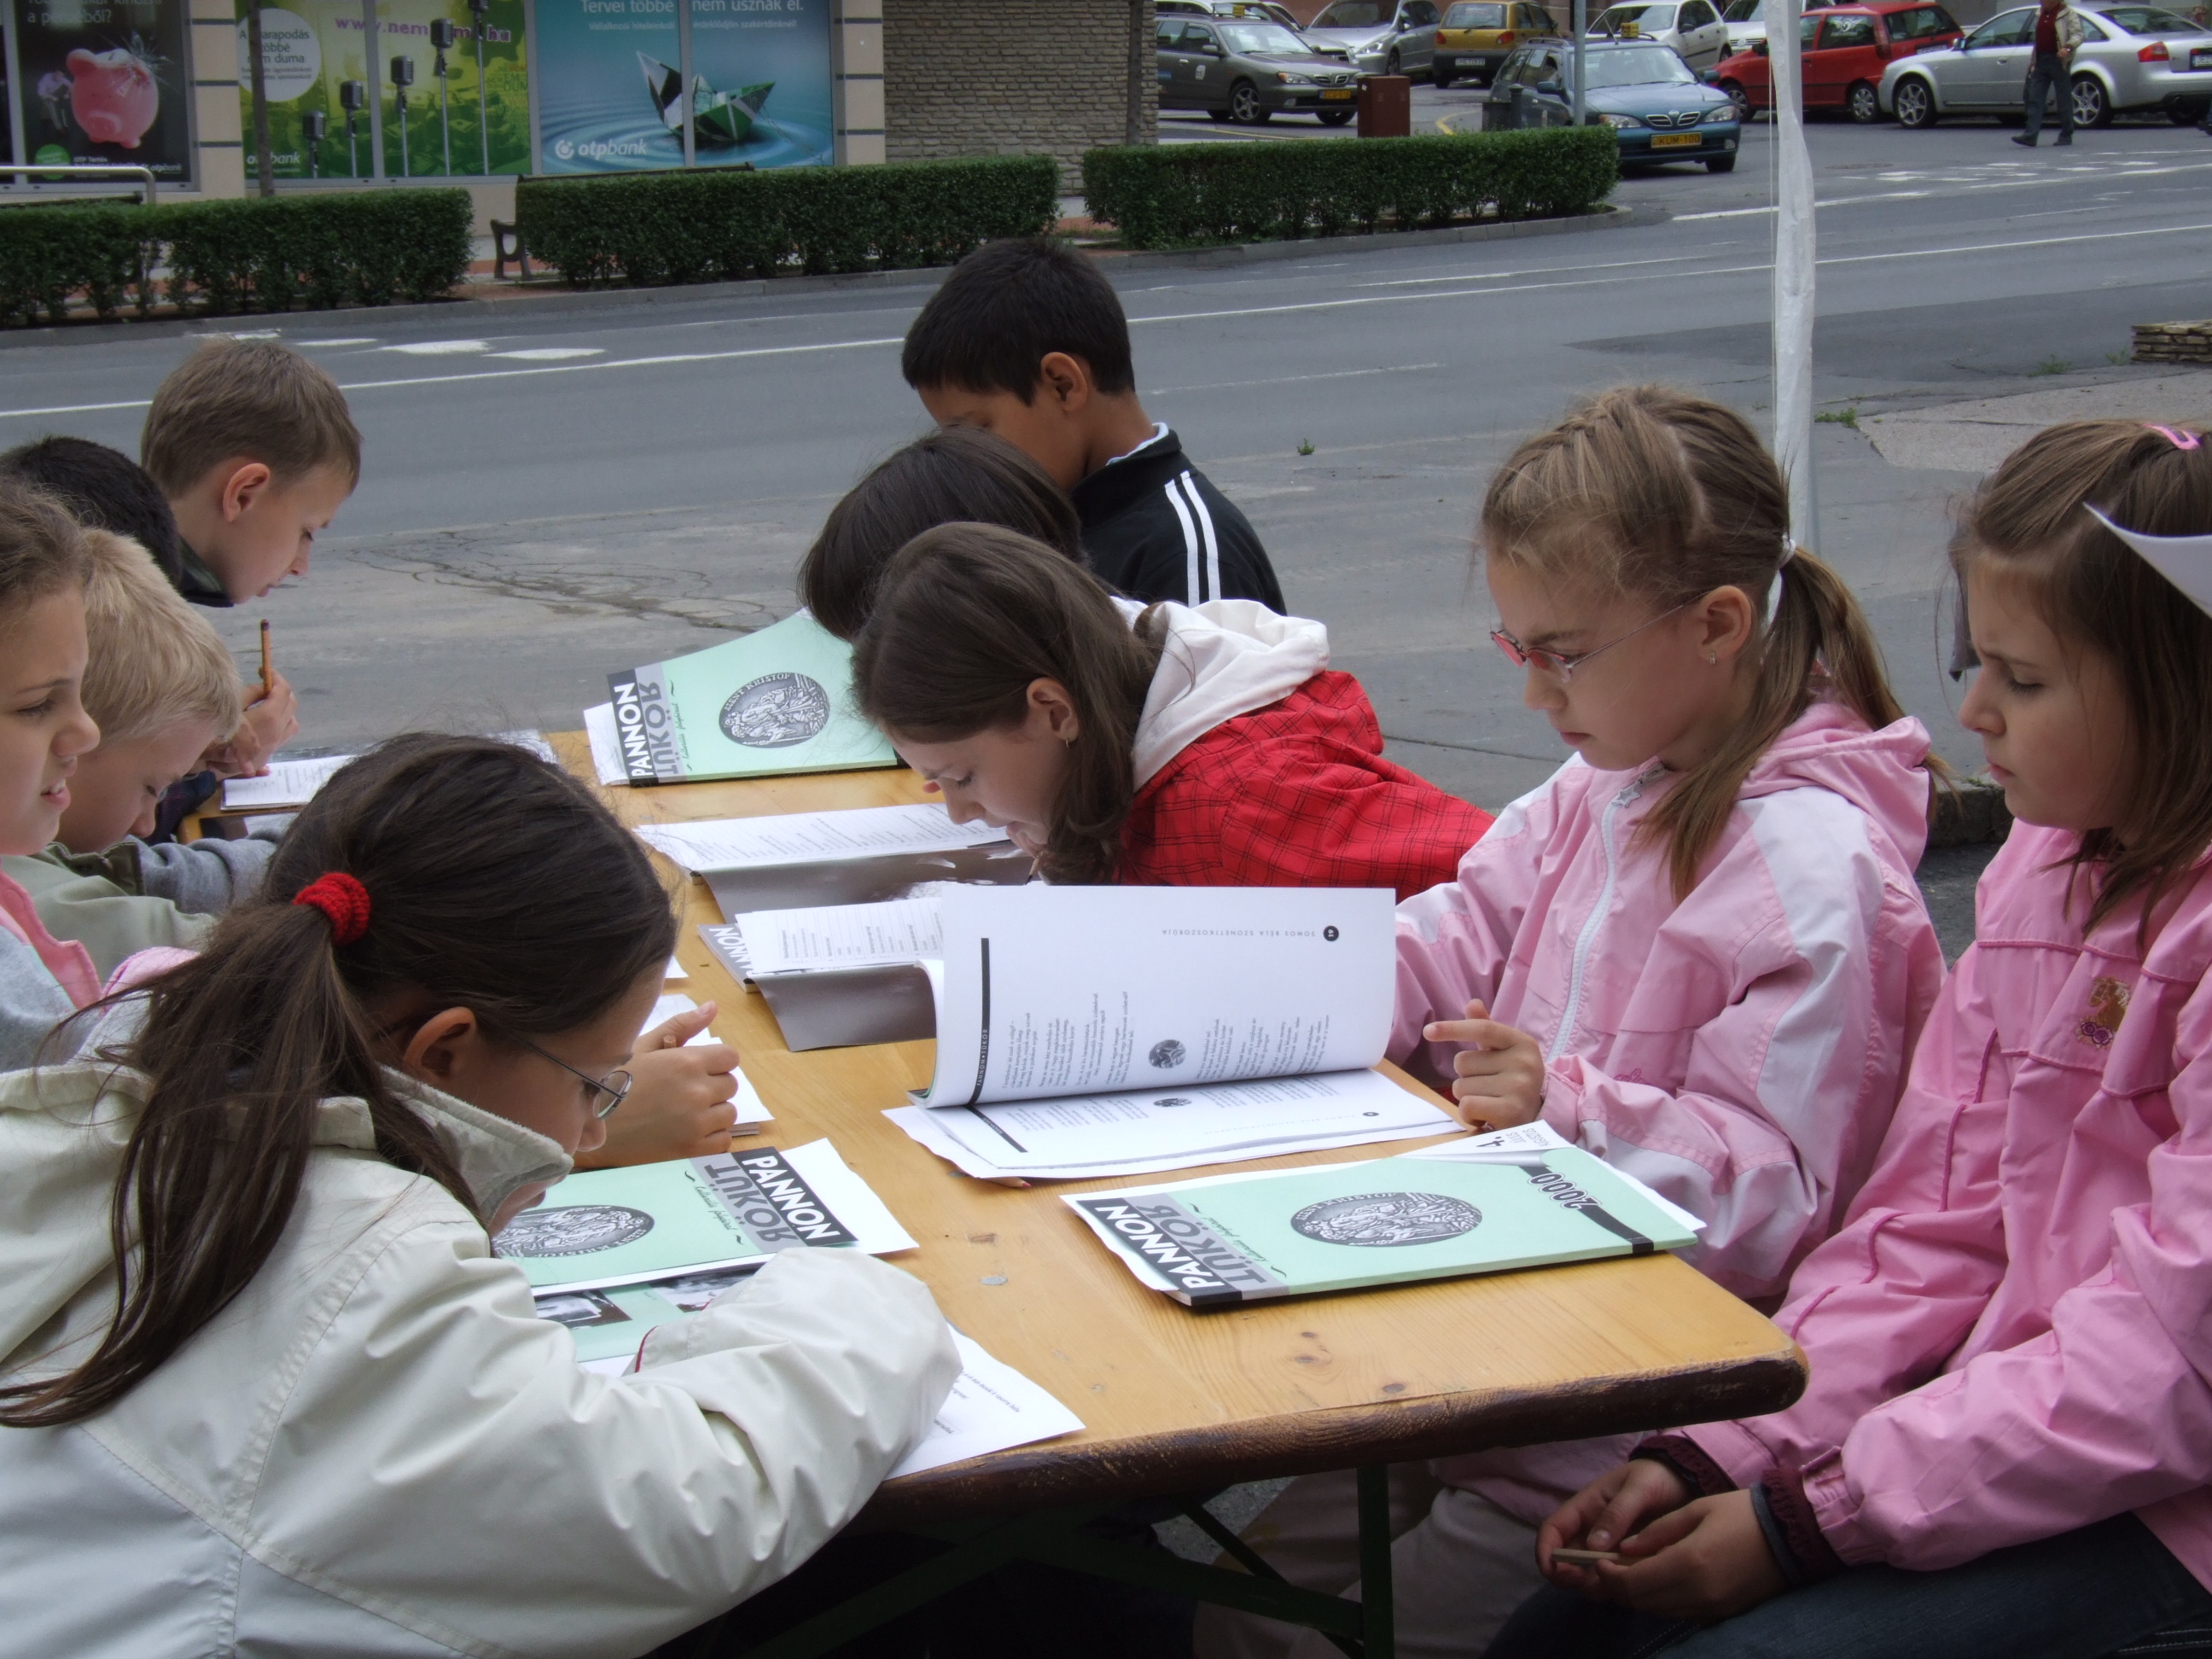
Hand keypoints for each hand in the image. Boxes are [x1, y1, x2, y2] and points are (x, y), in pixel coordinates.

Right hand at [205, 670, 298, 777]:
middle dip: (282, 691)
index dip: (276, 677)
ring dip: (284, 708)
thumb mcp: (231, 705)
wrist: (209, 762)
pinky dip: (282, 722)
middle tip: (266, 683)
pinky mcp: (270, 753)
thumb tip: (264, 688)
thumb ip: (251, 693)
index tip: (265, 670)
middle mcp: (278, 731)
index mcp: (270, 717)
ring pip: (292, 721)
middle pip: (291, 705)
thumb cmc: (216, 730)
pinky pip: (285, 734)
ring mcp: (276, 743)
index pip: (283, 691)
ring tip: (268, 701)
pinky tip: (267, 720)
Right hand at [574, 1000, 740, 1168]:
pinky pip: (724, 1141)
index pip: (730, 1057)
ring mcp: (697, 1123)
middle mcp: (697, 1092)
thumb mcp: (643, 1046)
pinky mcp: (693, 1150)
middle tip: (683, 1093)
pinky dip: (711, 1137)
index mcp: (686, 1062)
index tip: (697, 1070)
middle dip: (712, 1086)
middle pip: (730, 1085)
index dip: (716, 1062)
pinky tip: (687, 1132)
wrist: (591, 1128)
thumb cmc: (613, 1082)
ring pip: (728, 1113)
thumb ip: (681, 1026)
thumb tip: (713, 1007)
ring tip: (683, 1114)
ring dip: (712, 1113)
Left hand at [1421, 999, 1546, 1128]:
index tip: (1428, 1032)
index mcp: (1522, 1042)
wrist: (1538, 1117)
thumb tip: (1472, 1004)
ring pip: (1461, 1087)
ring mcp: (1519, 1087)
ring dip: (1467, 1097)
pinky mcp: (1511, 1112)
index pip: (1483, 1029)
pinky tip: (1485, 1117)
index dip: (1453, 1028)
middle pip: (1462, 1062)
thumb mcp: (1504, 1052)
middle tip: (1488, 1086)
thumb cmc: (1513, 1079)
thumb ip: (1487, 1028)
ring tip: (1489, 1102)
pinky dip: (1469, 1115)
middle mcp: (1523, 1062)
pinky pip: (1467, 1106)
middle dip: (1466, 1076)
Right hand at [1538, 1458, 1693, 1585]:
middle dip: (1570, 1577)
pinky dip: (1617, 1588)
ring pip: (1588, 1576)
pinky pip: (1614, 1580)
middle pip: (1566, 1560)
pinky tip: (1634, 1586)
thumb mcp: (1639, 1488)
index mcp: (1585, 1508)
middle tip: (1593, 1583)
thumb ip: (1617, 1514)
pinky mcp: (1627, 1562)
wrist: (1685, 1481)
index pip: (1553, 1530)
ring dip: (1595, 1586)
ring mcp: (1608, 1549)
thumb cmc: (1656, 1477)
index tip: (1552, 1571)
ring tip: (1619, 1585)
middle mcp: (1591, 1531)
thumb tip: (1593, 1547)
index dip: (1545, 1551)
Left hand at [1577, 1490, 1789, 1622]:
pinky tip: (1662, 1579)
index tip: (1600, 1562)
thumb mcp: (1695, 1510)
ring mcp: (1711, 1607)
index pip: (1633, 1583)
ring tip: (1635, 1570)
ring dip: (1641, 1596)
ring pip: (1659, 1611)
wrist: (1790, 1535)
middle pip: (1642, 1602)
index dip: (1609, 1576)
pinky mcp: (1722, 1613)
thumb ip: (1656, 1532)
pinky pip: (1680, 1613)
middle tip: (1612, 1566)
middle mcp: (1698, 1592)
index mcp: (1688, 1563)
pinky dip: (1663, 1601)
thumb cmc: (1740, 1514)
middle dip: (1621, 1587)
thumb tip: (1624, 1549)